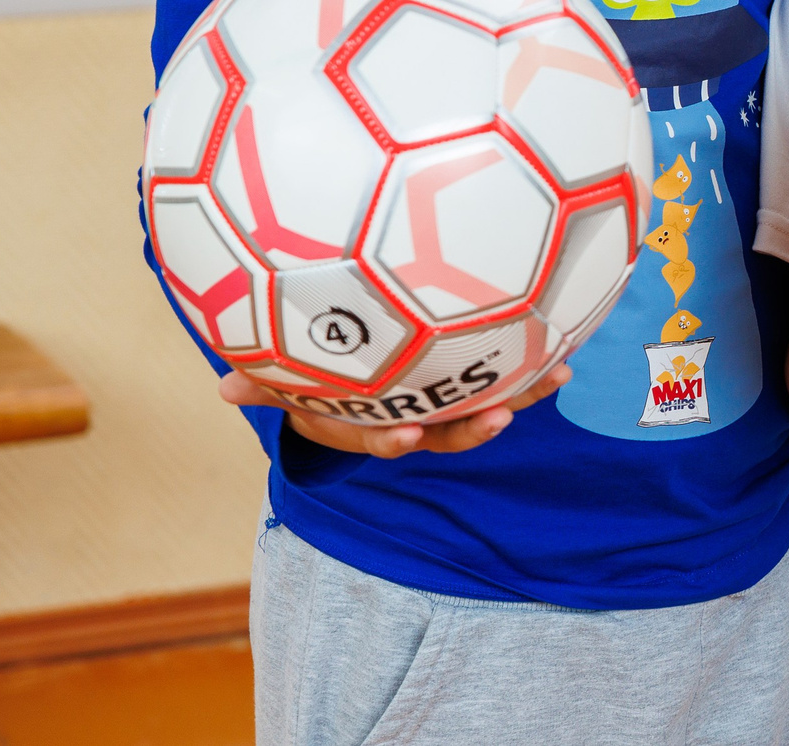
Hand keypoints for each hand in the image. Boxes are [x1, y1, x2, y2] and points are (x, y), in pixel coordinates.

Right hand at [218, 364, 569, 460]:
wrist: (352, 366)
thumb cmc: (317, 370)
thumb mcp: (288, 376)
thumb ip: (264, 380)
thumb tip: (223, 386)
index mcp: (365, 419)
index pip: (376, 435)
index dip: (391, 438)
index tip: (405, 434)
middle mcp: (408, 418)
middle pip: (441, 431)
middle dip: (471, 428)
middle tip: (499, 416)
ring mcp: (443, 402)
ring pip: (482, 407)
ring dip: (520, 395)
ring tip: (555, 379)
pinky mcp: (473, 379)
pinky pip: (503, 375)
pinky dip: (532, 367)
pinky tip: (566, 351)